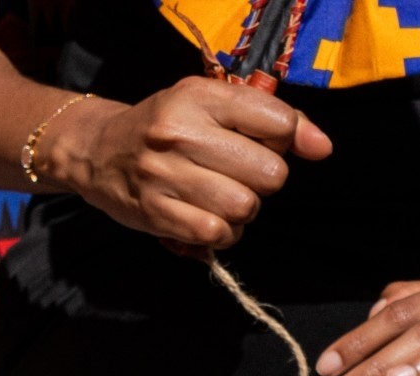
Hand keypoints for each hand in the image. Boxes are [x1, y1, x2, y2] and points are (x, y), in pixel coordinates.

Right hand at [53, 76, 331, 248]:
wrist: (97, 151)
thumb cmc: (165, 128)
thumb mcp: (211, 105)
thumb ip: (270, 120)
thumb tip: (322, 147)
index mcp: (198, 96)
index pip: (278, 122)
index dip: (286, 140)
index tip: (265, 145)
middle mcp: (179, 132)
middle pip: (268, 173)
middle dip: (264, 181)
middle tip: (239, 175)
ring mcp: (164, 175)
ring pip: (245, 208)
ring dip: (243, 211)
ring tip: (222, 199)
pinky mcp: (155, 213)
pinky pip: (216, 234)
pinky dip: (222, 234)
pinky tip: (208, 220)